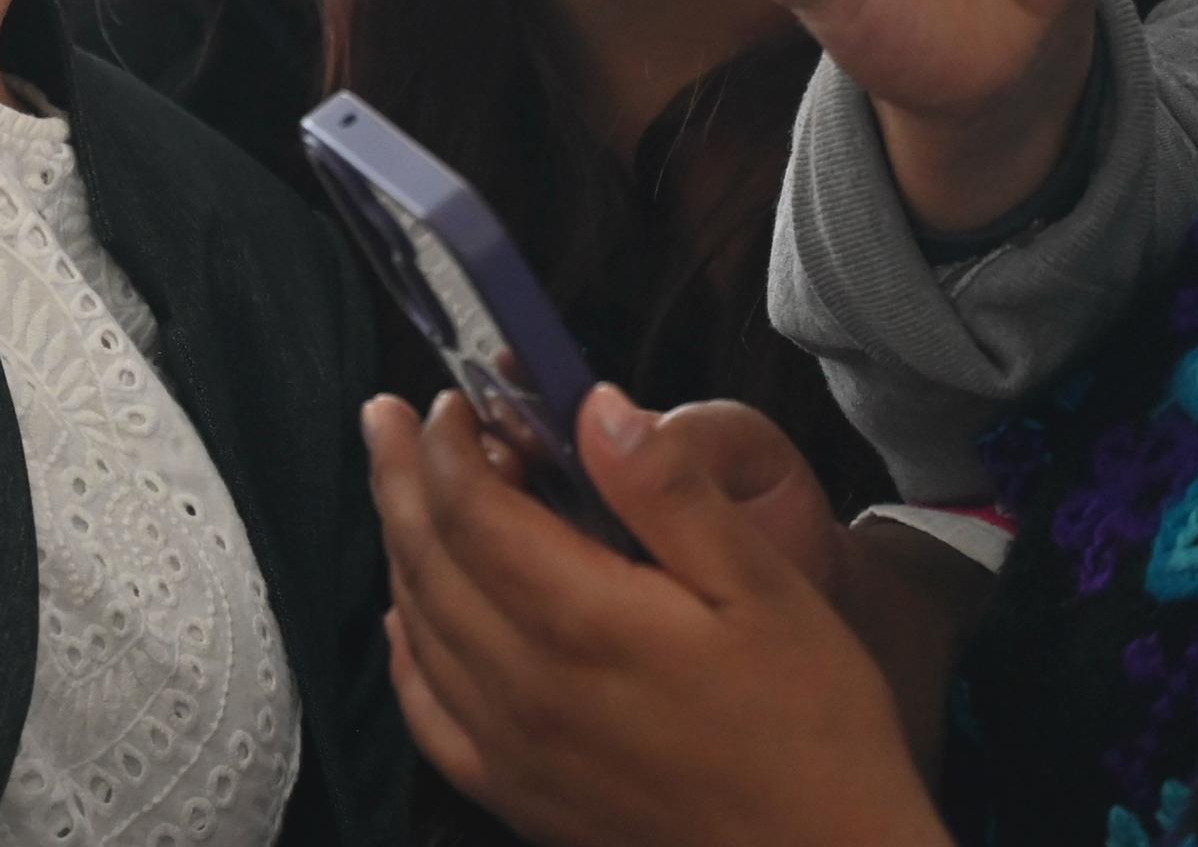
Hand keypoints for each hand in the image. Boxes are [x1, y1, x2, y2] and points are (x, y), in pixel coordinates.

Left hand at [367, 386, 947, 846]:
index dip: (450, 444)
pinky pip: (429, 714)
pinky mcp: (519, 797)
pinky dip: (406, 651)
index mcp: (581, 620)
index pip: (471, 509)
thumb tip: (596, 406)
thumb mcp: (763, 585)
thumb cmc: (809, 724)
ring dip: (401, 548)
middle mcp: (524, 687)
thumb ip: (668, 490)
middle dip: (403, 477)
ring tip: (402, 492)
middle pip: (427, 560)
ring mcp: (513, 750)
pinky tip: (408, 621)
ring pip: (418, 627)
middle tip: (387, 417)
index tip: (454, 400)